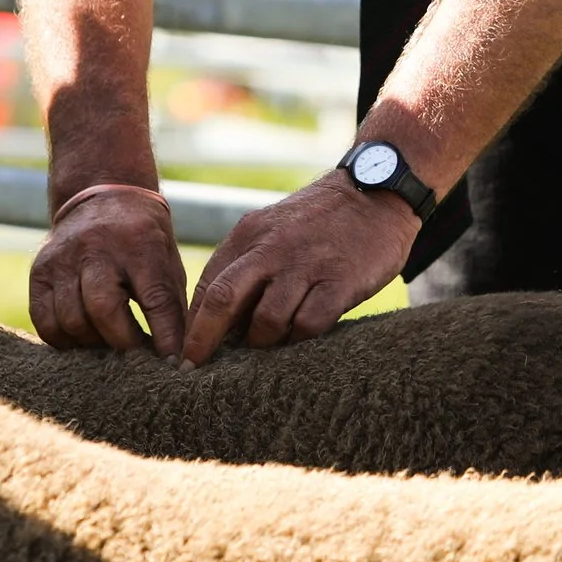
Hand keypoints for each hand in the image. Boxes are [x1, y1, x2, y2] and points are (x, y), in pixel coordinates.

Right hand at [29, 183, 188, 353]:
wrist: (103, 195)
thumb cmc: (144, 241)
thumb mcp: (166, 260)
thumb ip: (170, 305)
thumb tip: (175, 359)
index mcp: (140, 243)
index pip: (155, 297)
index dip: (165, 335)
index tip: (171, 362)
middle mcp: (97, 248)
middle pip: (102, 308)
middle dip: (121, 341)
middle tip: (134, 353)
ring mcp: (63, 258)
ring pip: (70, 320)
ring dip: (92, 343)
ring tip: (108, 343)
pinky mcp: (40, 270)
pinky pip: (44, 320)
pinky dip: (63, 339)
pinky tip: (80, 338)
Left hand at [182, 171, 417, 366]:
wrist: (376, 191)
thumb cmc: (319, 223)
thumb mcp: (273, 229)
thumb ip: (246, 265)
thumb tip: (216, 320)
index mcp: (249, 235)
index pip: (208, 286)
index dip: (193, 326)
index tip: (185, 355)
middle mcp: (272, 248)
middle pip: (223, 300)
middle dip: (204, 341)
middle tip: (196, 370)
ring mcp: (306, 264)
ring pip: (267, 321)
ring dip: (263, 344)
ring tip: (269, 349)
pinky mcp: (340, 280)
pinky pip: (309, 324)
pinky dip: (301, 341)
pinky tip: (302, 341)